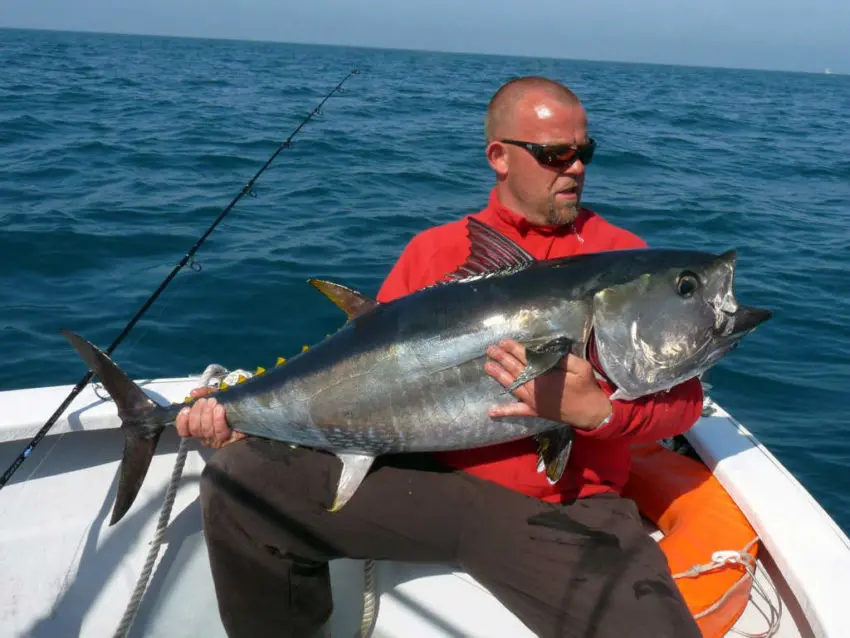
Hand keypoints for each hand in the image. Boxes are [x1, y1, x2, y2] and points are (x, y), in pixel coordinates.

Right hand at [176, 386, 245, 447]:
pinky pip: (220, 431)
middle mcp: (207, 437)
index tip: (186, 409)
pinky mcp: (230, 440)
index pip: (184, 431)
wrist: (254, 413)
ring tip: (213, 402)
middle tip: (205, 401)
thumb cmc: (232, 406)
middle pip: (195, 428)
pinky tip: (220, 408)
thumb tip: (193, 393)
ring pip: (206, 430)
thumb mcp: (218, 396)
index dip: (182, 421)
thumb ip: (205, 393)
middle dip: (198, 412)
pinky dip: (218, 418)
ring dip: (207, 414)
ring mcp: (218, 440)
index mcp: (201, 428)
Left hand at [484, 339, 612, 429]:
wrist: (591, 413)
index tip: (503, 342)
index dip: (513, 349)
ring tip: (487, 366)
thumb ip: (563, 359)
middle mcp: (534, 387)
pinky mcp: (534, 411)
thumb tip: (547, 351)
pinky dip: (504, 411)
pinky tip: (491, 412)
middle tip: (490, 350)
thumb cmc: (586, 387)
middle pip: (515, 369)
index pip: (525, 358)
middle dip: (501, 358)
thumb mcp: (581, 367)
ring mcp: (532, 401)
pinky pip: (516, 411)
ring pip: (511, 385)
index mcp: (545, 374)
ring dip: (498, 376)